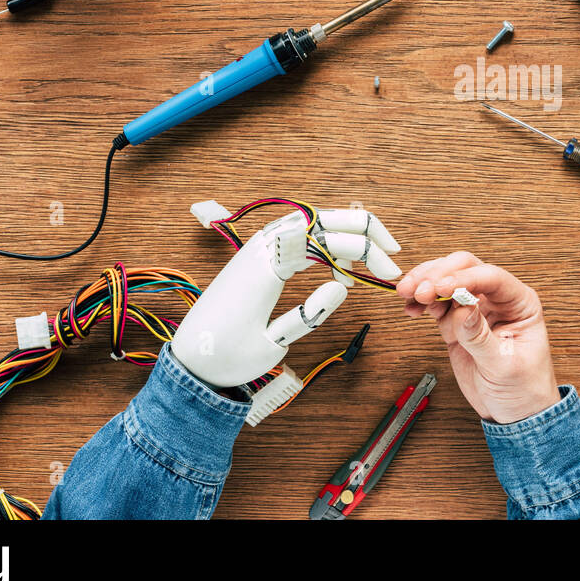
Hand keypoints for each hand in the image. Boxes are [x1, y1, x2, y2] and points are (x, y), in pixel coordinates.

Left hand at [172, 205, 400, 387]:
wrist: (188, 362)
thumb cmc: (226, 357)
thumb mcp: (272, 345)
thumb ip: (309, 314)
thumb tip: (344, 284)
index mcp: (265, 265)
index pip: (327, 238)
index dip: (365, 250)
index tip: (388, 272)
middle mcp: (260, 248)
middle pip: (321, 218)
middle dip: (363, 231)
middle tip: (391, 255)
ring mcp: (257, 249)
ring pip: (311, 221)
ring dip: (345, 232)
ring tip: (370, 257)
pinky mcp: (256, 257)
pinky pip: (297, 235)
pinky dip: (324, 242)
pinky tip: (339, 265)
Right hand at [397, 252, 559, 424]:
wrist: (516, 414)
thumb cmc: (524, 389)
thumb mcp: (504, 365)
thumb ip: (481, 336)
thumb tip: (463, 308)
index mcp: (520, 303)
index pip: (490, 277)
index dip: (463, 279)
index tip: (440, 288)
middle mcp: (497, 300)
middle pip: (465, 269)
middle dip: (439, 275)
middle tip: (418, 291)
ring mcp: (475, 310)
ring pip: (446, 281)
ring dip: (424, 283)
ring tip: (408, 295)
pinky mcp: (457, 325)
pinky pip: (436, 304)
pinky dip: (420, 302)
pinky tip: (410, 307)